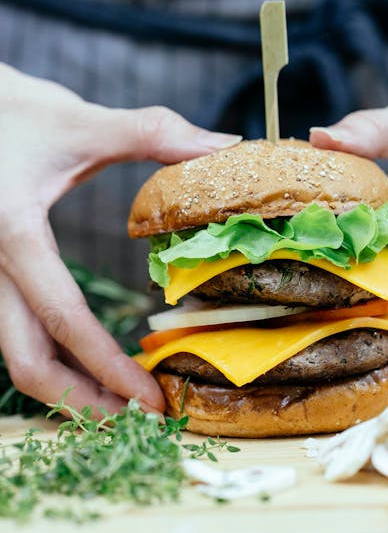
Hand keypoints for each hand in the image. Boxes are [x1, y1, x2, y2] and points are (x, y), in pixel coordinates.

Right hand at [0, 63, 240, 413]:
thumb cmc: (14, 112)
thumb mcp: (80, 121)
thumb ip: (151, 134)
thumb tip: (222, 146)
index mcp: (14, 235)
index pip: (63, 318)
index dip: (107, 367)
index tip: (150, 398)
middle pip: (26, 361)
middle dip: (82, 401)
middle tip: (138, 420)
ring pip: (18, 355)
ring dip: (69, 388)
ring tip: (121, 403)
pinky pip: (20, 333)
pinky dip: (57, 358)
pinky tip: (91, 363)